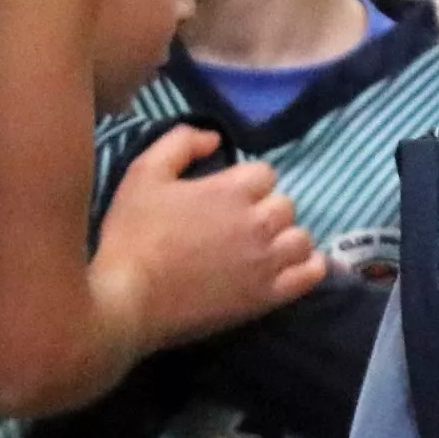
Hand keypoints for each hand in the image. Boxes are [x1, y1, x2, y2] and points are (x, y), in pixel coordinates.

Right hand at [94, 125, 327, 351]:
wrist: (127, 300)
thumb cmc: (132, 236)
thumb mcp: (144, 173)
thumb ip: (180, 143)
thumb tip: (215, 137)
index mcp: (232, 190)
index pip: (265, 174)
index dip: (245, 184)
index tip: (224, 200)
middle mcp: (258, 223)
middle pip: (285, 205)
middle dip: (264, 210)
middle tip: (236, 226)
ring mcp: (267, 262)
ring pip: (301, 238)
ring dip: (285, 238)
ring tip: (260, 249)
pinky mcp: (268, 297)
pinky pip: (311, 275)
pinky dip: (308, 267)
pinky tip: (288, 268)